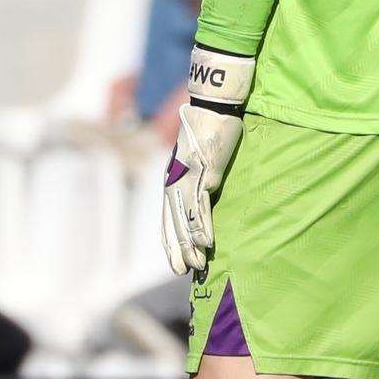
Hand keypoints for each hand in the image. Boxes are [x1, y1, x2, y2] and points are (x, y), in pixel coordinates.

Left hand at [158, 48, 254, 275]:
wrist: (211, 107)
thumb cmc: (207, 132)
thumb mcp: (196, 158)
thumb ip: (196, 179)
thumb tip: (205, 198)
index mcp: (171, 180)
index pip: (167, 218)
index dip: (170, 242)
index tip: (175, 262)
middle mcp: (174, 182)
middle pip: (173, 223)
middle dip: (178, 250)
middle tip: (183, 271)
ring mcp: (187, 179)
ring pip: (184, 219)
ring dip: (190, 245)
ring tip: (196, 265)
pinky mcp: (202, 173)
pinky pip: (200, 205)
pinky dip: (202, 225)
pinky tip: (206, 242)